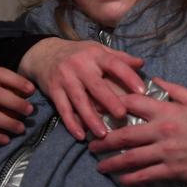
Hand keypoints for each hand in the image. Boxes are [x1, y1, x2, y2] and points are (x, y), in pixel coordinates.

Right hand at [18, 37, 145, 139]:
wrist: (44, 54)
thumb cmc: (79, 54)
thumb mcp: (98, 50)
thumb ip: (119, 58)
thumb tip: (142, 63)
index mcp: (95, 54)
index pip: (114, 64)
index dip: (128, 76)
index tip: (142, 90)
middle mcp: (80, 66)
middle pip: (96, 86)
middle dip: (109, 101)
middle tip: (122, 115)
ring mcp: (65, 79)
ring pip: (79, 101)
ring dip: (91, 118)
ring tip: (103, 134)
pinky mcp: (53, 91)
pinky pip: (63, 109)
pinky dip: (71, 123)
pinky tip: (81, 135)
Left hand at [88, 77, 186, 185]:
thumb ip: (175, 89)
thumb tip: (155, 79)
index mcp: (170, 110)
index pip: (135, 104)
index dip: (114, 104)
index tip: (98, 106)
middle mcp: (165, 130)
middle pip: (126, 133)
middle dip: (105, 138)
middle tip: (90, 142)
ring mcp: (168, 152)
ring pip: (132, 157)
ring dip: (113, 161)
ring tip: (99, 165)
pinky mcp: (174, 170)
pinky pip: (147, 174)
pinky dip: (132, 178)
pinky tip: (122, 179)